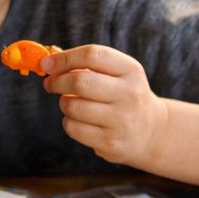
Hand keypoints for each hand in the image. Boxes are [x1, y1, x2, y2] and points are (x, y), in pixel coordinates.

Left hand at [39, 44, 168, 166]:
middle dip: (57, 81)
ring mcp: (122, 121)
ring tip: (71, 103)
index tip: (46, 63)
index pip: (92, 55)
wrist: (151, 131)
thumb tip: (49, 54)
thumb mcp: (114, 73)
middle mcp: (130, 94)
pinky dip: (69, 122)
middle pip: (80, 82)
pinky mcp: (112, 143)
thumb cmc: (122, 94)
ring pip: (73, 107)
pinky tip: (80, 121)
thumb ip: (83, 62)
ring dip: (64, 103)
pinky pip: (74, 128)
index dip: (64, 58)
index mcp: (130, 70)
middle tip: (49, 83)